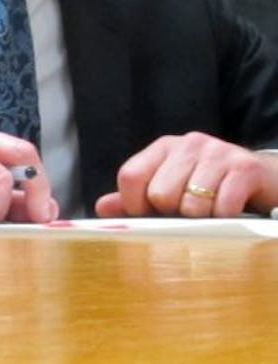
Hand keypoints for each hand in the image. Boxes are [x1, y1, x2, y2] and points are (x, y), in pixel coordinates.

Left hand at [94, 132, 277, 217]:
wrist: (263, 178)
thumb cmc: (211, 186)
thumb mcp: (172, 187)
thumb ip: (136, 197)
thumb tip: (102, 208)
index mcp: (163, 147)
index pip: (130, 176)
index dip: (134, 204)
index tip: (150, 215)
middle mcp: (188, 144)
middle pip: (159, 194)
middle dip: (172, 214)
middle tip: (189, 211)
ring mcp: (217, 153)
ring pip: (191, 205)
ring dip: (201, 219)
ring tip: (211, 210)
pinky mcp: (244, 168)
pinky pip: (222, 207)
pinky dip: (224, 218)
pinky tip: (230, 211)